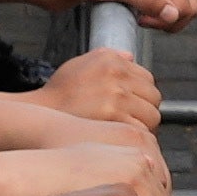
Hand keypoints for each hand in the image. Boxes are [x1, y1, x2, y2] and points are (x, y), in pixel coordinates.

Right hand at [34, 45, 169, 140]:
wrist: (42, 112)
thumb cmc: (60, 92)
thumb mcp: (81, 63)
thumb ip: (109, 56)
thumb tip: (131, 57)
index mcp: (112, 60)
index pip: (148, 78)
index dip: (142, 95)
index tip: (133, 105)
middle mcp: (116, 74)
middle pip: (154, 97)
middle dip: (146, 110)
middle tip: (132, 120)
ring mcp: (116, 96)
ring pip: (152, 115)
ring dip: (144, 125)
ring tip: (127, 130)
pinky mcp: (114, 117)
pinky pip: (142, 130)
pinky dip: (137, 137)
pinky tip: (123, 139)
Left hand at [68, 0, 196, 34]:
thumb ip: (151, 1)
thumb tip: (174, 15)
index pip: (187, 7)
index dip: (167, 20)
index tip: (141, 19)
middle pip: (189, 7)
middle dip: (171, 20)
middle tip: (144, 21)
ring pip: (179, 7)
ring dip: (163, 18)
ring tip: (139, 16)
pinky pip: (165, 5)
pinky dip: (156, 15)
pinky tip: (136, 13)